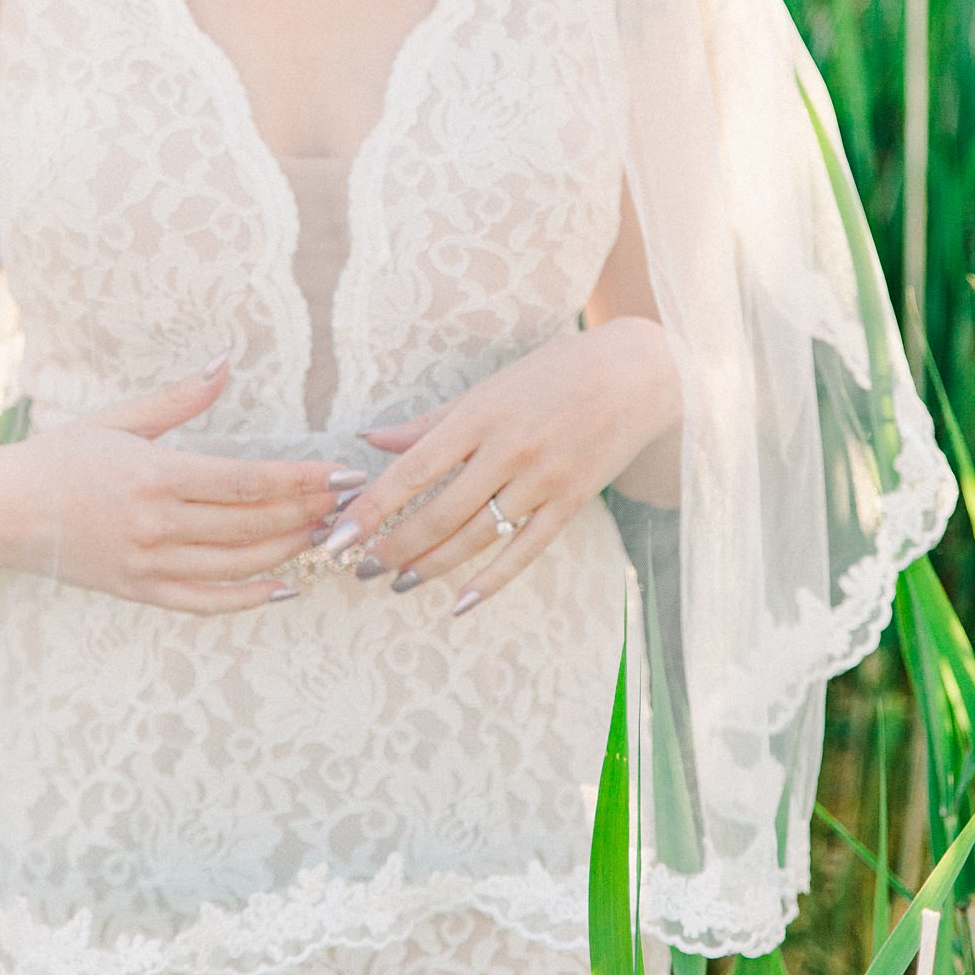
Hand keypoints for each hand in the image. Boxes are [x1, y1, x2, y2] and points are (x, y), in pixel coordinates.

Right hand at [0, 355, 361, 613]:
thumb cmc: (56, 457)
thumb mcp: (117, 417)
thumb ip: (178, 398)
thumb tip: (224, 361)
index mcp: (153, 476)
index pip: (244, 482)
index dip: (298, 480)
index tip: (339, 475)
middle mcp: (154, 526)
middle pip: (250, 526)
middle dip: (307, 514)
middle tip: (350, 504)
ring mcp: (146, 565)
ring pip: (235, 567)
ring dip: (288, 553)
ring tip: (326, 536)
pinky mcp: (137, 592)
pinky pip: (203, 603)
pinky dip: (247, 599)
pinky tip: (283, 587)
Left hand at [319, 319, 681, 614]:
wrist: (637, 374)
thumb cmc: (555, 372)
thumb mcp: (489, 387)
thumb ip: (430, 421)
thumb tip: (371, 441)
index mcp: (481, 414)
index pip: (413, 470)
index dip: (372, 507)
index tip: (337, 535)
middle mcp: (509, 449)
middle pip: (440, 512)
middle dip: (394, 546)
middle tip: (360, 568)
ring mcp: (543, 480)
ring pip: (477, 537)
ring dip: (431, 566)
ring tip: (397, 582)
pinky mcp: (571, 502)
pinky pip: (525, 551)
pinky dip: (490, 581)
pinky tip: (459, 602)